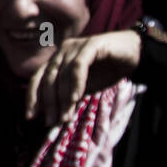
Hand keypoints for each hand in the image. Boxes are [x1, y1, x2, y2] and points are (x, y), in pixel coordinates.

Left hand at [25, 30, 141, 125]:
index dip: (33, 97)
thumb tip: (53, 116)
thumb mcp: (85, 88)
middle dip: (48, 102)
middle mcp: (62, 51)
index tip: (30, 117)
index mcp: (57, 60)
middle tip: (51, 121)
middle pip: (48, 79)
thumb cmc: (109, 70)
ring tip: (65, 116)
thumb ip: (70, 98)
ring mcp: (75, 47)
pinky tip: (77, 98)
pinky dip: (76, 83)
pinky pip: (78, 66)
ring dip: (63, 98)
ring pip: (62, 75)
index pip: (37, 79)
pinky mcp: (91, 45)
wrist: (136, 52)